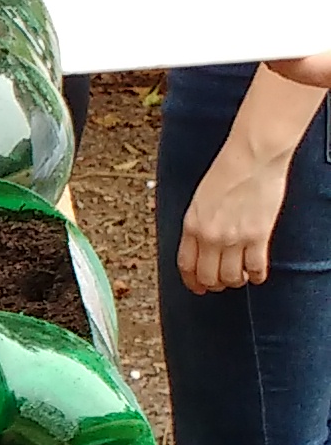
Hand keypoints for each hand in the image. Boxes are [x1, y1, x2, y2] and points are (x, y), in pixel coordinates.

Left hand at [179, 140, 294, 294]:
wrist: (252, 156)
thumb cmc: (228, 169)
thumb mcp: (201, 198)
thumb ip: (199, 222)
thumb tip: (202, 242)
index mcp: (192, 225)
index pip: (186, 265)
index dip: (192, 281)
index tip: (197, 287)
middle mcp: (210, 236)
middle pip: (208, 277)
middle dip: (213, 285)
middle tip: (221, 283)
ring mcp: (234, 238)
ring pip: (231, 278)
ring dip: (235, 281)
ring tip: (240, 276)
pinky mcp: (258, 237)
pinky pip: (255, 268)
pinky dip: (256, 276)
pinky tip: (257, 274)